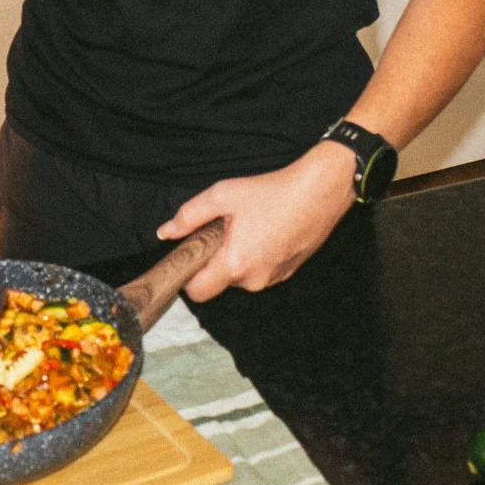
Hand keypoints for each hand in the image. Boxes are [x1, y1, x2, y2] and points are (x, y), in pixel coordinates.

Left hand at [157, 146, 357, 300]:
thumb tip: (166, 233)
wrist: (319, 192)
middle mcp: (254, 279)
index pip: (198, 292)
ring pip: (241, 278)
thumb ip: (189, 216)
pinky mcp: (287, 273)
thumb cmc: (271, 192)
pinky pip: (260, 273)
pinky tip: (265, 232)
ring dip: (237, 259)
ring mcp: (273, 279)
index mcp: (235, 263)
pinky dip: (256, 258)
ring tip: (248, 227)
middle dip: (215, 262)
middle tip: (223, 230)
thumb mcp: (223, 195)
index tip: (191, 255)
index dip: (188, 276)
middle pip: (219, 283)